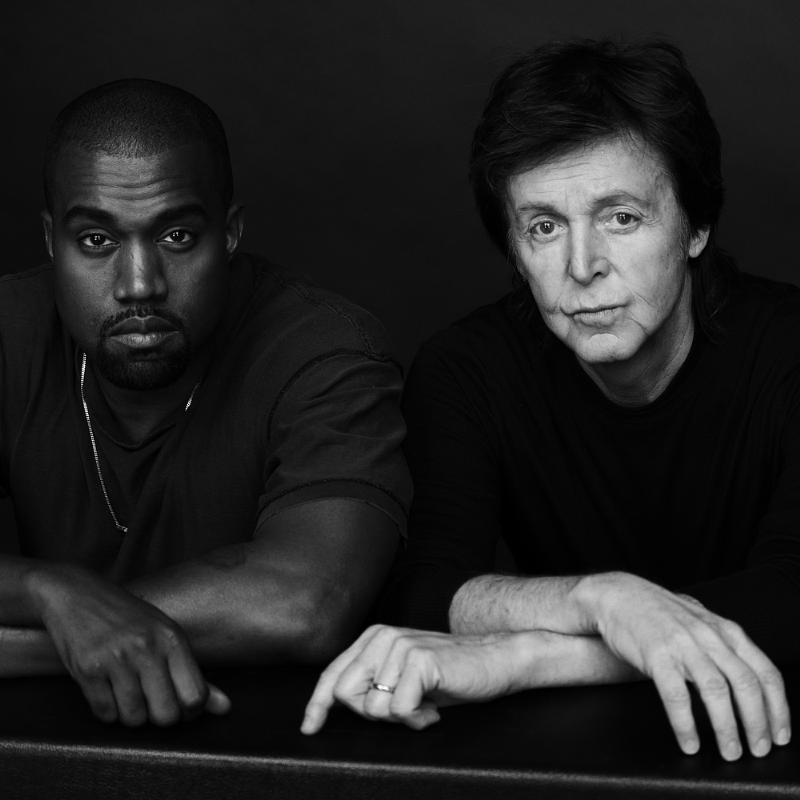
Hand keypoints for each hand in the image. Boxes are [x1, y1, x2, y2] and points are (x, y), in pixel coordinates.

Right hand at [27, 564, 229, 725]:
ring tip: (128, 692)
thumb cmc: (128, 618)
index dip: (190, 712)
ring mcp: (116, 658)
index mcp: (172, 638)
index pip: (195, 696)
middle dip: (159, 717)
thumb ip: (193, 673)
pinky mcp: (87, 669)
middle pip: (166, 715)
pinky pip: (105, 714)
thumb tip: (226, 707)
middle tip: (152, 702)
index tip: (180, 706)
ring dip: (131, 714)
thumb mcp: (166, 635)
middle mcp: (147, 647)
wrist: (78, 594)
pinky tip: (107, 689)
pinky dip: (107, 710)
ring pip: (134, 718)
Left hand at [301, 624, 527, 733]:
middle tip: (404, 710)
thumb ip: (372, 681)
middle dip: (370, 714)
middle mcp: (382, 637)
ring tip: (424, 705)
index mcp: (374, 637)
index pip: (334, 673)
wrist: (495, 660)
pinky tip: (434, 708)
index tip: (309, 727)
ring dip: (400, 719)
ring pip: (373, 708)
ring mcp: (400, 646)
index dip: (317, 704)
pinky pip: (399, 710)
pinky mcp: (419, 660)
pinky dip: (417, 720)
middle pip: (345, 693)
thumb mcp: (402, 674)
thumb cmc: (449, 673)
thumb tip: (333, 705)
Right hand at [578, 572, 790, 759]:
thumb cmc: (659, 613)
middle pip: (745, 684)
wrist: (618, 595)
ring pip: (716, 691)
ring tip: (730, 751)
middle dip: (757, 723)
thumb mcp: (702, 624)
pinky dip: (686, 724)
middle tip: (758, 749)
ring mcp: (682, 644)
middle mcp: (708, 636)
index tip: (779, 735)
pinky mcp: (656, 654)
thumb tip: (748, 680)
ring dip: (726, 727)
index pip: (765, 672)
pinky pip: (676, 695)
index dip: (778, 708)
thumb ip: (724, 647)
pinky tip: (690, 741)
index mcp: (725, 631)